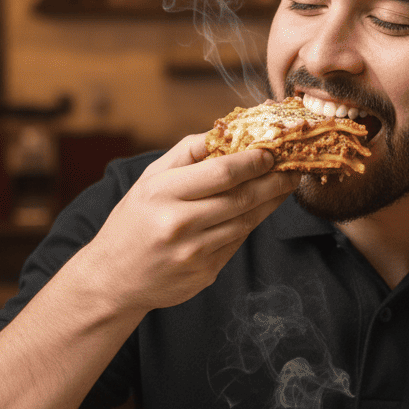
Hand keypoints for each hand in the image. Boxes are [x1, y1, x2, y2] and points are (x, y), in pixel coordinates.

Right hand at [88, 135, 299, 314]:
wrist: (114, 278)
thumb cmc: (134, 222)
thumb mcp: (150, 180)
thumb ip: (188, 153)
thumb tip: (227, 131)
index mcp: (163, 193)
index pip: (221, 172)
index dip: (254, 161)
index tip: (273, 152)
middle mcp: (178, 223)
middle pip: (241, 198)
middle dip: (274, 181)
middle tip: (294, 169)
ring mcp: (194, 252)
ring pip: (245, 222)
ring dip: (270, 203)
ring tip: (285, 187)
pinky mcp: (205, 272)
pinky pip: (237, 243)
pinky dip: (250, 225)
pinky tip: (258, 211)